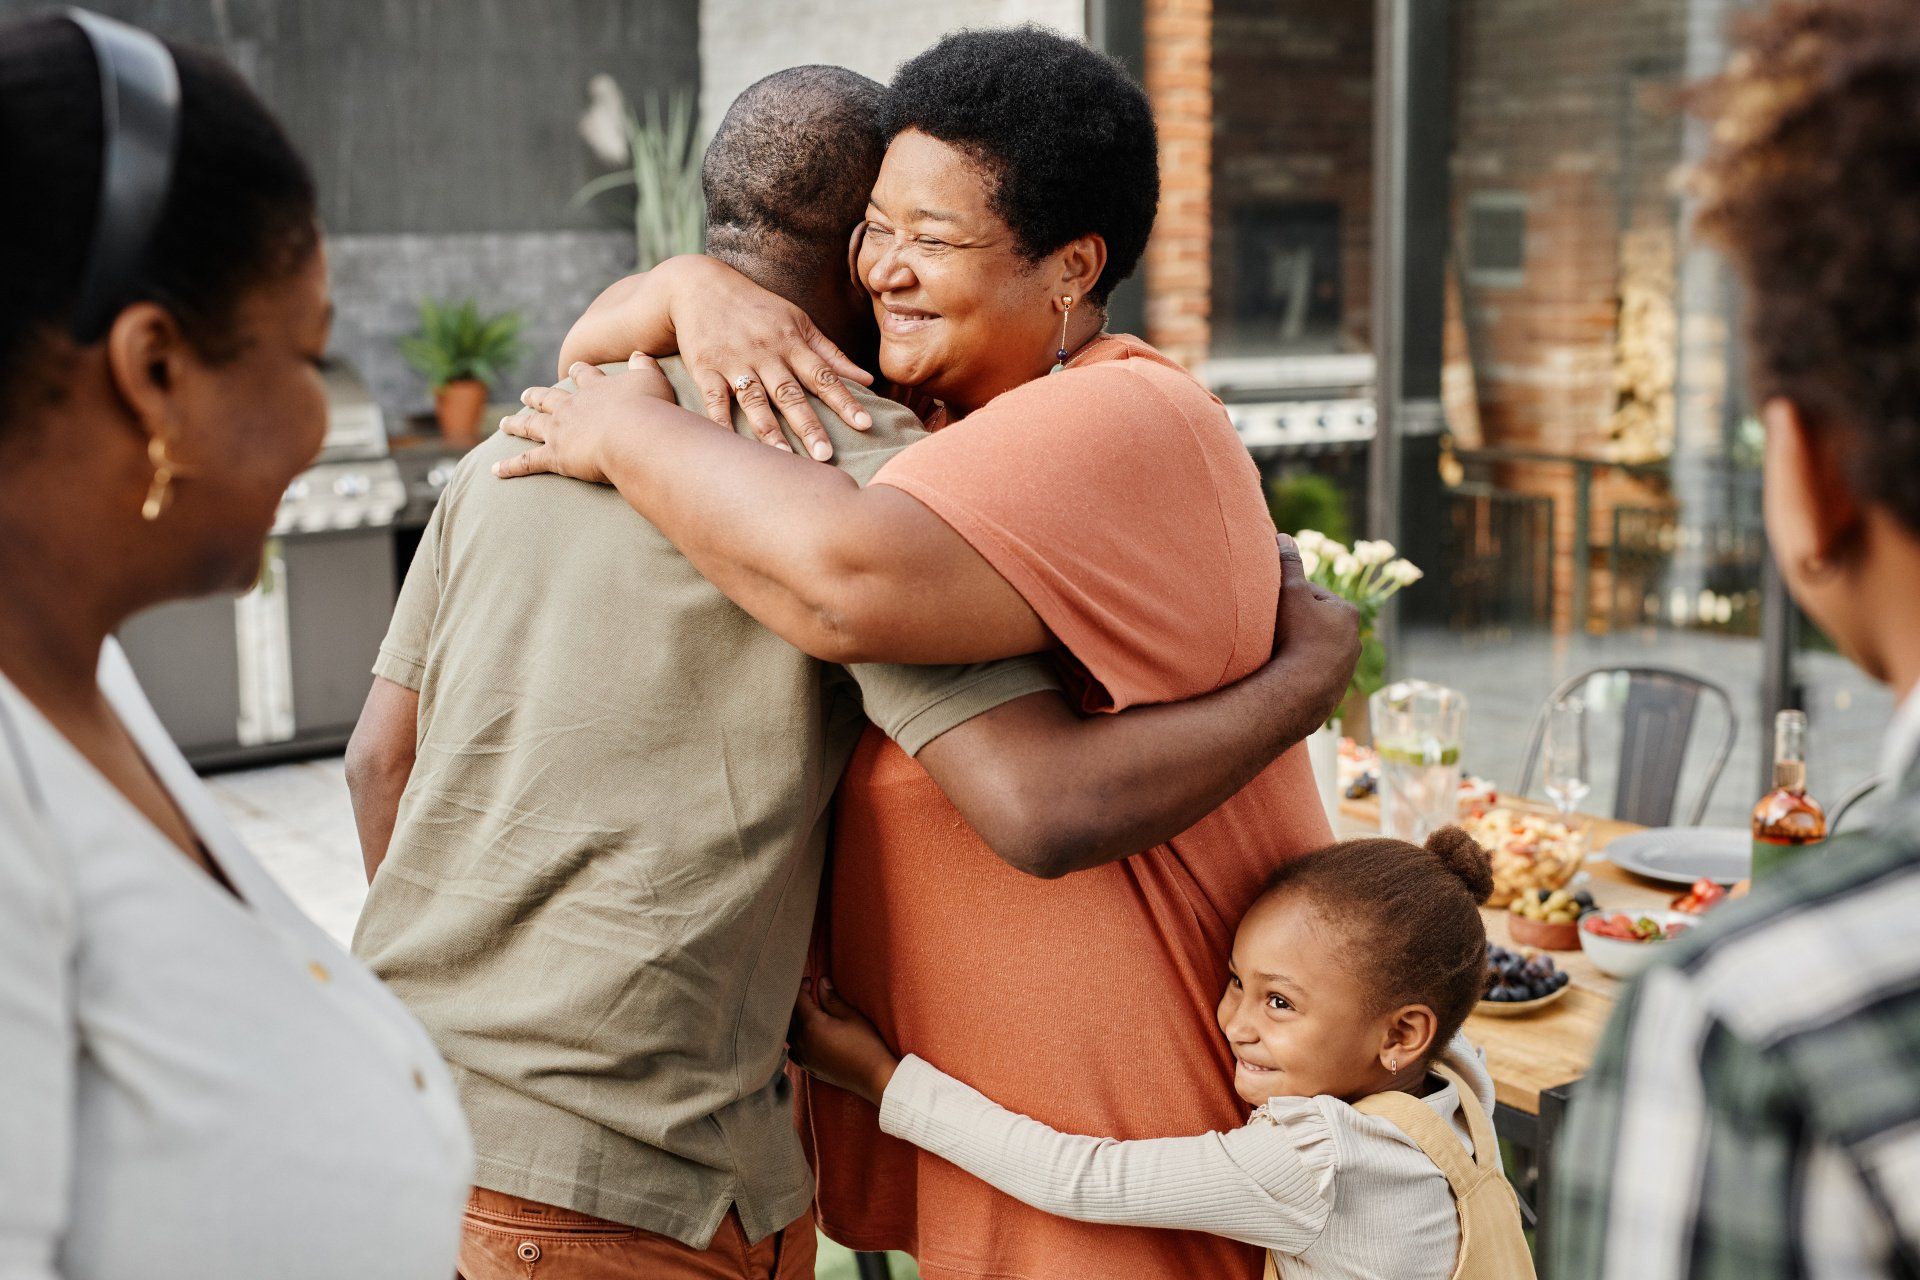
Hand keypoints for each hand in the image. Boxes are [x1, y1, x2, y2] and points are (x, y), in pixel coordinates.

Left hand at [494, 356, 675, 483]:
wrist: (634, 434)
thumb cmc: (649, 409)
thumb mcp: (652, 380)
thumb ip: (644, 366)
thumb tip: (640, 353)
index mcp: (595, 389)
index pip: (584, 376)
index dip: (578, 372)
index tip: (572, 368)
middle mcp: (571, 407)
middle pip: (548, 398)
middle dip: (536, 396)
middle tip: (525, 395)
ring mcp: (559, 431)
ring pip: (531, 426)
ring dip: (516, 424)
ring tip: (505, 423)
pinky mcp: (554, 456)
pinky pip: (527, 462)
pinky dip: (510, 467)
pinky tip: (495, 470)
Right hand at [583, 256, 875, 459]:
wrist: (700, 286)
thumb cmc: (757, 308)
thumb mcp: (798, 322)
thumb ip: (831, 354)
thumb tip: (868, 380)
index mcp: (792, 343)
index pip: (824, 376)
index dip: (845, 400)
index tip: (865, 424)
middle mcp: (766, 354)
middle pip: (791, 394)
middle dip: (809, 426)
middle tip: (825, 456)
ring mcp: (734, 362)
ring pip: (755, 401)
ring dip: (770, 431)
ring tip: (785, 459)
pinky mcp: (705, 369)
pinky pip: (714, 400)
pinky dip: (721, 423)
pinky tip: (731, 446)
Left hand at [788, 977, 898, 1105]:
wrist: (873, 1077)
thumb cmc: (866, 1044)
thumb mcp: (851, 1016)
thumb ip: (832, 999)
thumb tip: (821, 983)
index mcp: (811, 1025)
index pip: (798, 1000)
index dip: (802, 987)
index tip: (811, 981)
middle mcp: (802, 1041)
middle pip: (789, 1016)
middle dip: (796, 1002)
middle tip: (809, 993)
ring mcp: (803, 1056)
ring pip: (788, 1034)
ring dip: (794, 1020)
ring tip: (806, 1012)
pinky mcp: (808, 1067)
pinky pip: (793, 1050)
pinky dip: (795, 1040)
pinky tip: (805, 1036)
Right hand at [1272, 533, 1360, 727]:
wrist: (1300, 692)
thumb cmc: (1296, 636)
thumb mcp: (1289, 592)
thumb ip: (1288, 564)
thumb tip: (1283, 536)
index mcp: (1347, 613)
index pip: (1314, 595)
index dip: (1290, 596)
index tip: (1272, 604)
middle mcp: (1354, 641)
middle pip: (1317, 624)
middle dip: (1296, 625)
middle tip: (1271, 629)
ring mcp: (1345, 669)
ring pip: (1316, 651)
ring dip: (1298, 650)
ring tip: (1274, 653)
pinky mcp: (1334, 692)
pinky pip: (1313, 675)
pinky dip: (1299, 672)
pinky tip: (1282, 674)